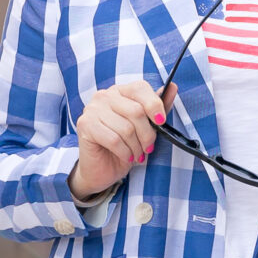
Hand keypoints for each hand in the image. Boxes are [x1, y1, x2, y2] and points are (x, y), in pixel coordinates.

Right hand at [69, 76, 164, 201]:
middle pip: (136, 111)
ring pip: (126, 128)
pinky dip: (125, 152)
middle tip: (148, 147)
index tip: (161, 122)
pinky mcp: (85, 125)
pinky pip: (114, 140)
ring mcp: (92, 109)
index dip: (154, 105)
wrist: (101, 169)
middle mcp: (104, 96)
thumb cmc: (124, 146)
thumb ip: (157, 107)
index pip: (140, 88)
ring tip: (136, 154)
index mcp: (120, 91)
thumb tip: (172, 87)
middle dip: (147, 134)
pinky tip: (126, 156)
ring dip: (136, 147)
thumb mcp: (145, 127)